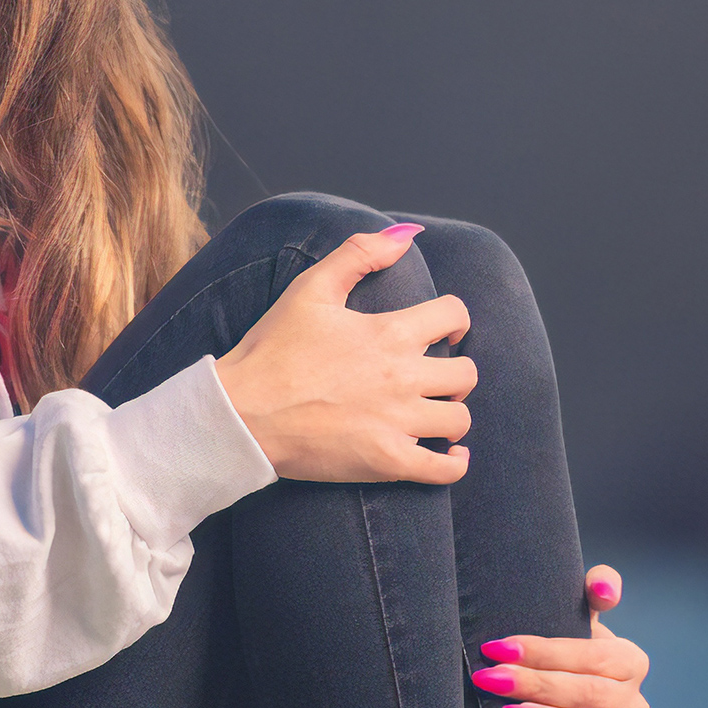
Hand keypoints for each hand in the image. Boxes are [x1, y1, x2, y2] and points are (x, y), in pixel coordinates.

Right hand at [215, 222, 475, 483]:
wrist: (241, 413)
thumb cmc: (270, 350)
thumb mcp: (310, 289)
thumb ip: (358, 254)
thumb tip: (405, 236)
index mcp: (389, 333)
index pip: (454, 315)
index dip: (455, 319)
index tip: (445, 330)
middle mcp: (402, 377)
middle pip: (466, 373)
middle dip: (457, 372)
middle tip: (436, 377)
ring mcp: (397, 423)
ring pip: (459, 420)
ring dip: (452, 416)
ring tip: (435, 415)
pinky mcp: (387, 462)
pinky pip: (444, 471)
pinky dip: (454, 465)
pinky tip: (450, 457)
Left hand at [474, 563, 650, 707]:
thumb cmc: (562, 669)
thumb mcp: (573, 629)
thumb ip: (589, 595)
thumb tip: (607, 588)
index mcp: (628, 660)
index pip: (590, 654)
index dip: (543, 651)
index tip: (496, 649)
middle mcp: (636, 700)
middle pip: (591, 691)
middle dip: (537, 684)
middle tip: (491, 681)